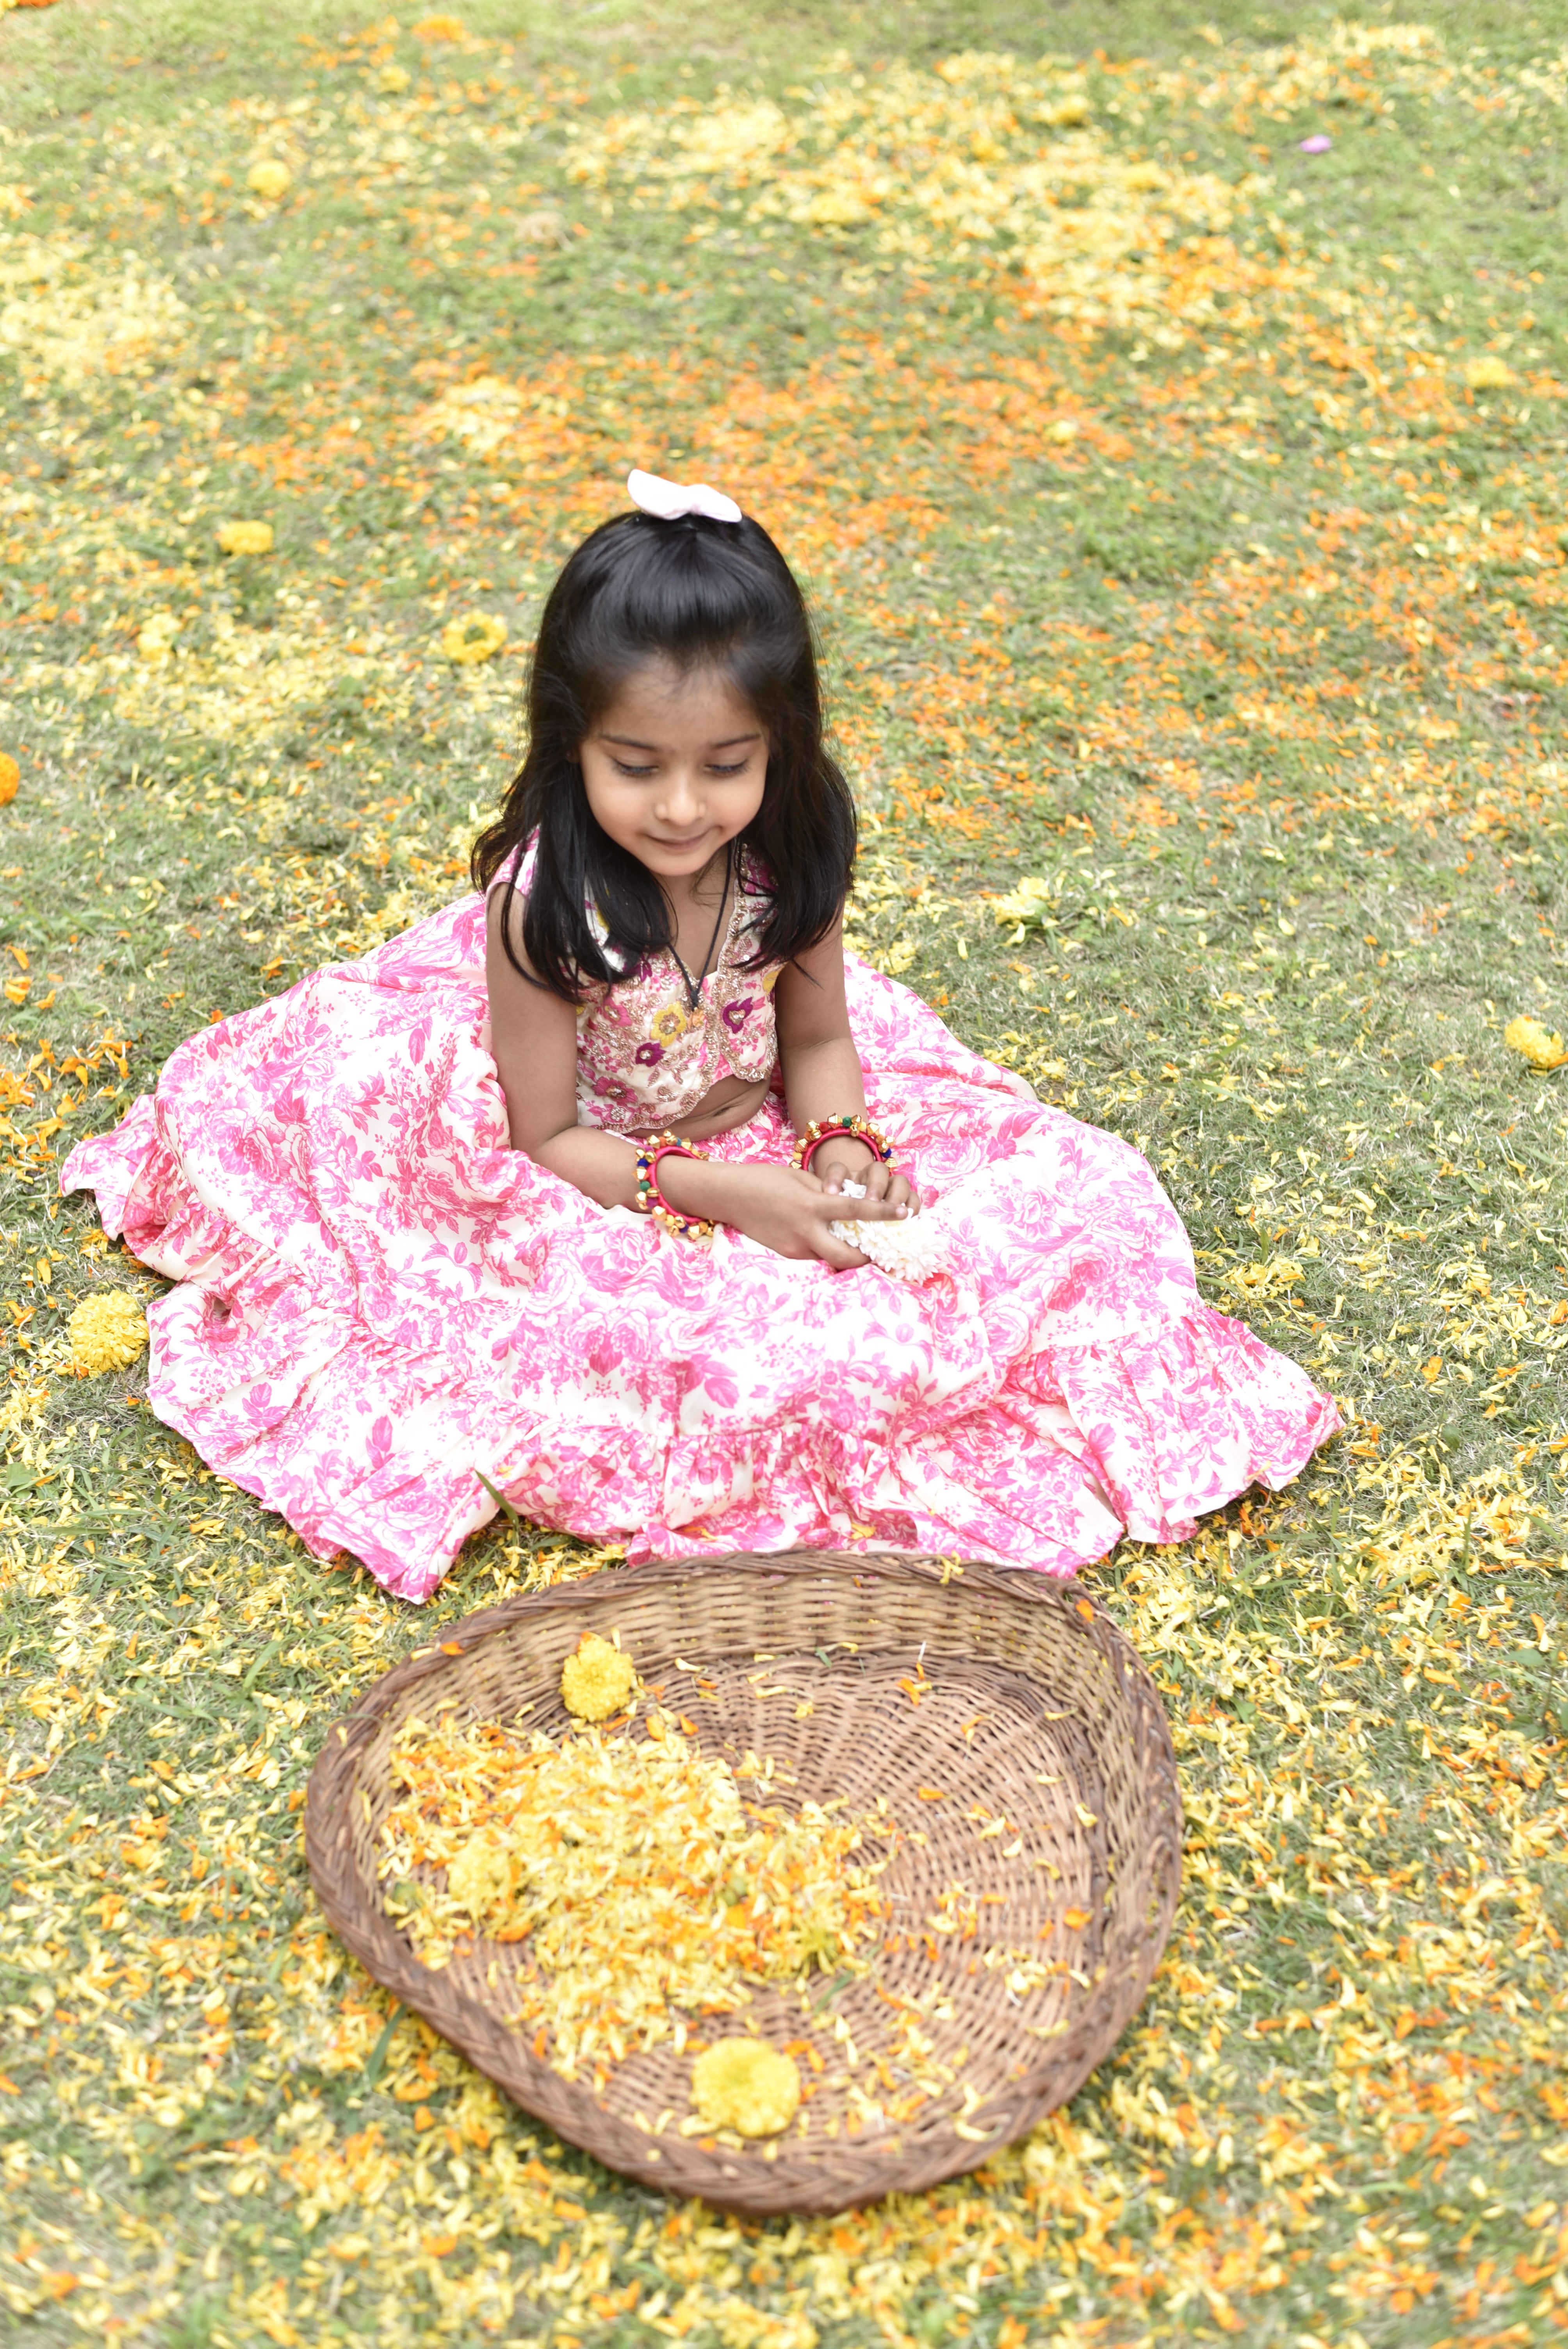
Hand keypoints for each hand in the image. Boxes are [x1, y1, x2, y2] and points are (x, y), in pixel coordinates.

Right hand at [657, 1160, 913, 1268]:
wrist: (728, 1195)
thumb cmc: (764, 1178)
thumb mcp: (799, 1177)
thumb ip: (825, 1192)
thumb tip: (846, 1202)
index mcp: (812, 1205)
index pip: (857, 1211)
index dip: (883, 1214)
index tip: (904, 1214)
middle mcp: (805, 1231)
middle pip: (847, 1257)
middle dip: (866, 1257)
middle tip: (877, 1249)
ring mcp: (794, 1246)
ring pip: (829, 1258)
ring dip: (843, 1253)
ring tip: (851, 1240)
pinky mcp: (785, 1253)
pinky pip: (812, 1254)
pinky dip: (822, 1248)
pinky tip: (821, 1236)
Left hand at [812, 1138, 920, 1220]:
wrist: (863, 1222)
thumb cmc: (842, 1217)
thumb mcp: (832, 1212)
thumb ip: (827, 1210)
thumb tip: (815, 1219)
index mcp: (849, 1177)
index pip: (839, 1168)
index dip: (835, 1178)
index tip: (829, 1194)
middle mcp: (872, 1179)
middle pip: (878, 1169)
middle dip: (875, 1186)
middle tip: (870, 1203)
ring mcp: (891, 1188)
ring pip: (900, 1181)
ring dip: (896, 1196)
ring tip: (892, 1212)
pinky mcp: (906, 1201)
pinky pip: (914, 1198)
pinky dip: (912, 1207)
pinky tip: (907, 1219)